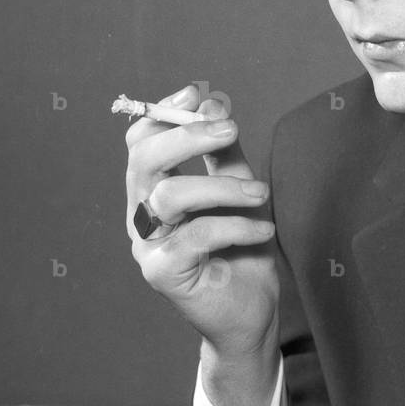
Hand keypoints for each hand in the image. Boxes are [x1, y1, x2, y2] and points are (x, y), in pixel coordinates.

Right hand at [124, 84, 279, 367]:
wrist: (251, 311)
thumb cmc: (241, 247)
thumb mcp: (239, 189)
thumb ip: (224, 151)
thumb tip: (212, 104)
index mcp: (154, 189)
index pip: (140, 142)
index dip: (164, 114)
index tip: (196, 94)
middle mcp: (142, 214)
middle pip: (143, 161)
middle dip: (187, 137)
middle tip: (231, 129)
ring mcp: (147, 246)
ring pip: (169, 197)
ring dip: (222, 187)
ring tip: (261, 195)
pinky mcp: (163, 274)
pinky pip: (194, 237)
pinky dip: (236, 227)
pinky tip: (264, 231)